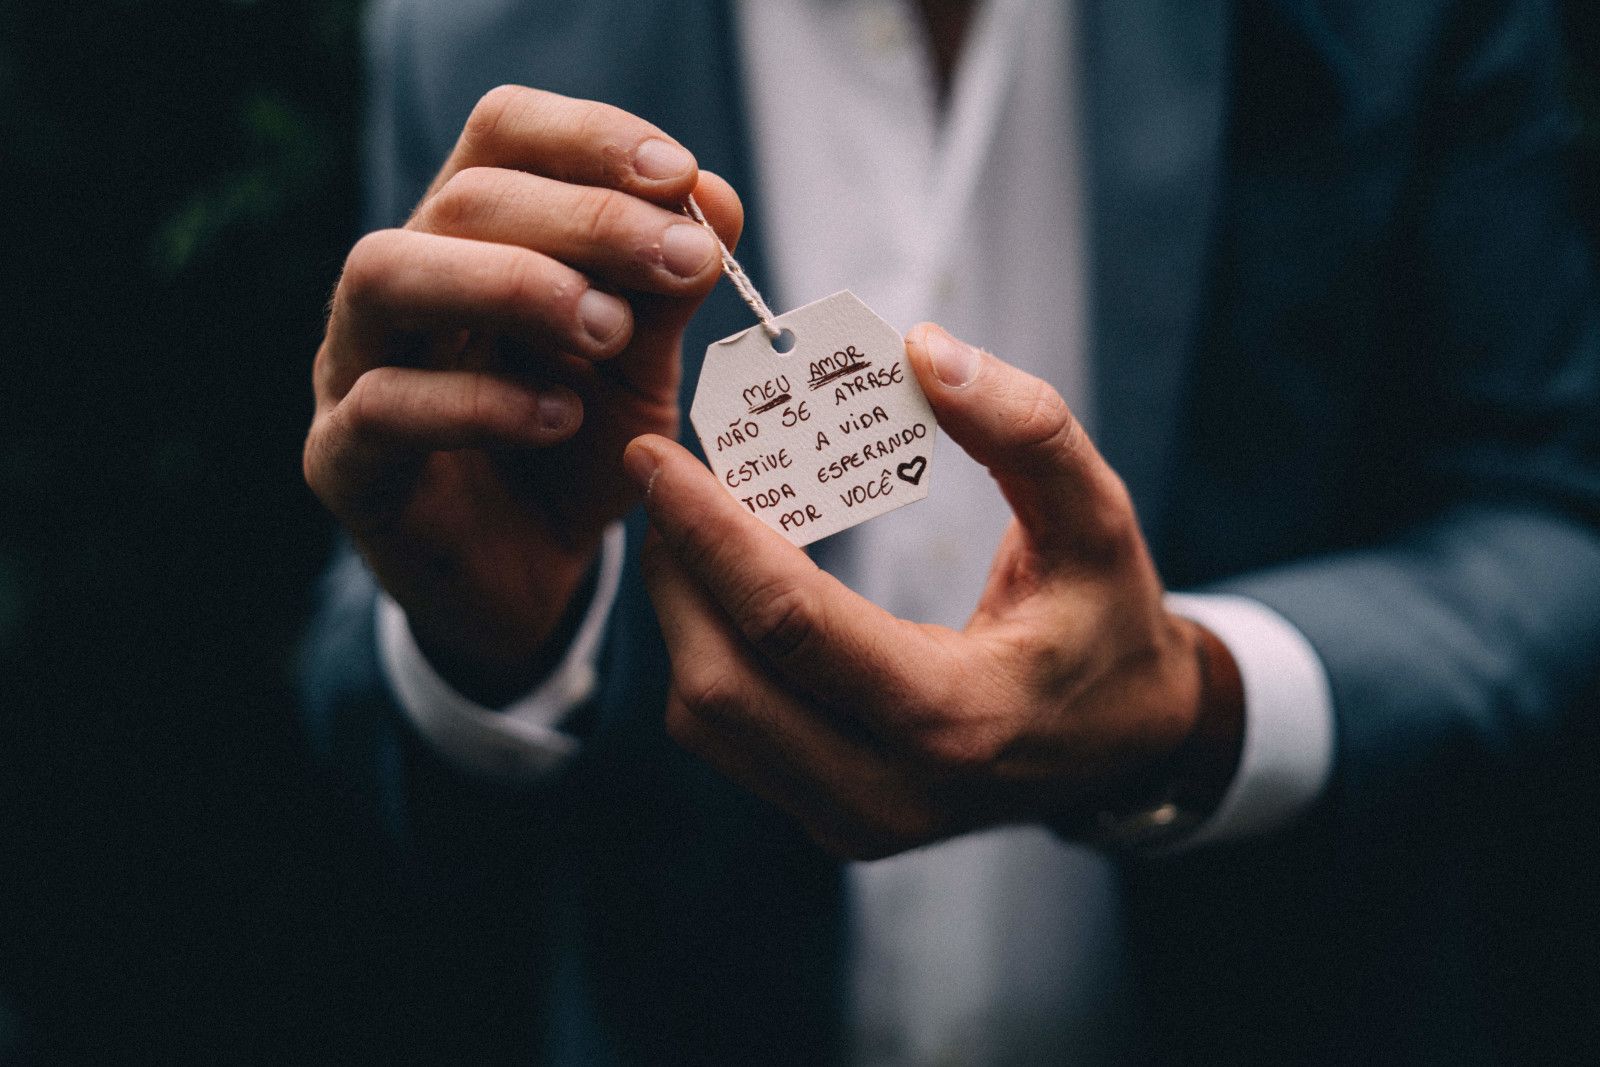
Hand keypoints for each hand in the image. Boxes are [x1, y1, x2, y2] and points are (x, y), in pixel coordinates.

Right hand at [303, 86, 741, 702]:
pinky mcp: (342, 460)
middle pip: (461, 197)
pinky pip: (385, 406)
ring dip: (514, 285)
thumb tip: (717, 197)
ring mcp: (352, 367)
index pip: (502, 135)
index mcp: (467, 238)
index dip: (589, 137)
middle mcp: (400, 283)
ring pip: (386, 274)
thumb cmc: (575, 449)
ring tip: (610, 330)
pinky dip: (483, 405)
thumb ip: (666, 291)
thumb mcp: (639, 368)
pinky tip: (562, 419)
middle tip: (680, 261)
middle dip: (586, 219)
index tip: (680, 176)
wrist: (529, 574)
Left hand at [627, 324, 1227, 857]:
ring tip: (690, 523)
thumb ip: (1024, 428)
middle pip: (721, 684)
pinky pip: (729, 738)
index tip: (654, 458)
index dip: (709, 534)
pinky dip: (705, 652)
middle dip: (675, 571)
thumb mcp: (1099, 516)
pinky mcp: (831, 819)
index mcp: (956, 717)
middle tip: (664, 481)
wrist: (1128, 745)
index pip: (791, 625)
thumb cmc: (1108, 622)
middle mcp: (890, 790)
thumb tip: (923, 349)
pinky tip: (724, 584)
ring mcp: (855, 820)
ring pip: (708, 719)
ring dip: (679, 611)